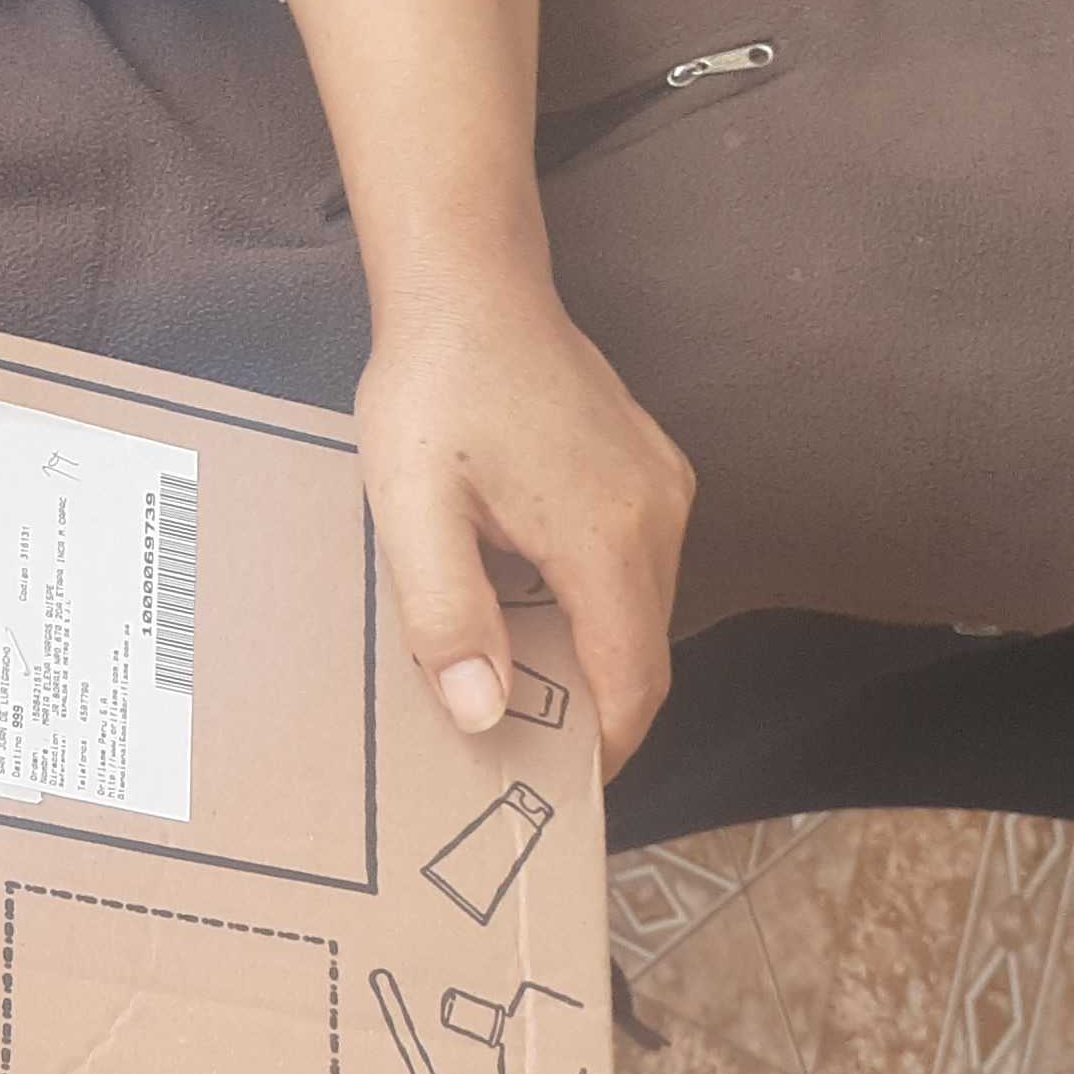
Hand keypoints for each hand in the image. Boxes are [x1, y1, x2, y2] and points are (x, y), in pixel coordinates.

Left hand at [357, 280, 693, 774]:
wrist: (470, 287)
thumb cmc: (433, 390)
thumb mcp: (409, 510)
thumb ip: (445, 615)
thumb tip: (483, 714)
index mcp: (606, 537)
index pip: (631, 685)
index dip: (598, 751)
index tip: (549, 787)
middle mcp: (658, 515)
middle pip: (643, 656)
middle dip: (589, 711)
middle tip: (516, 743)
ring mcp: (663, 489)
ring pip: (641, 614)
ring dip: (589, 657)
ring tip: (513, 676)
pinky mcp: (653, 471)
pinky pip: (636, 568)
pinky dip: (593, 606)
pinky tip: (526, 604)